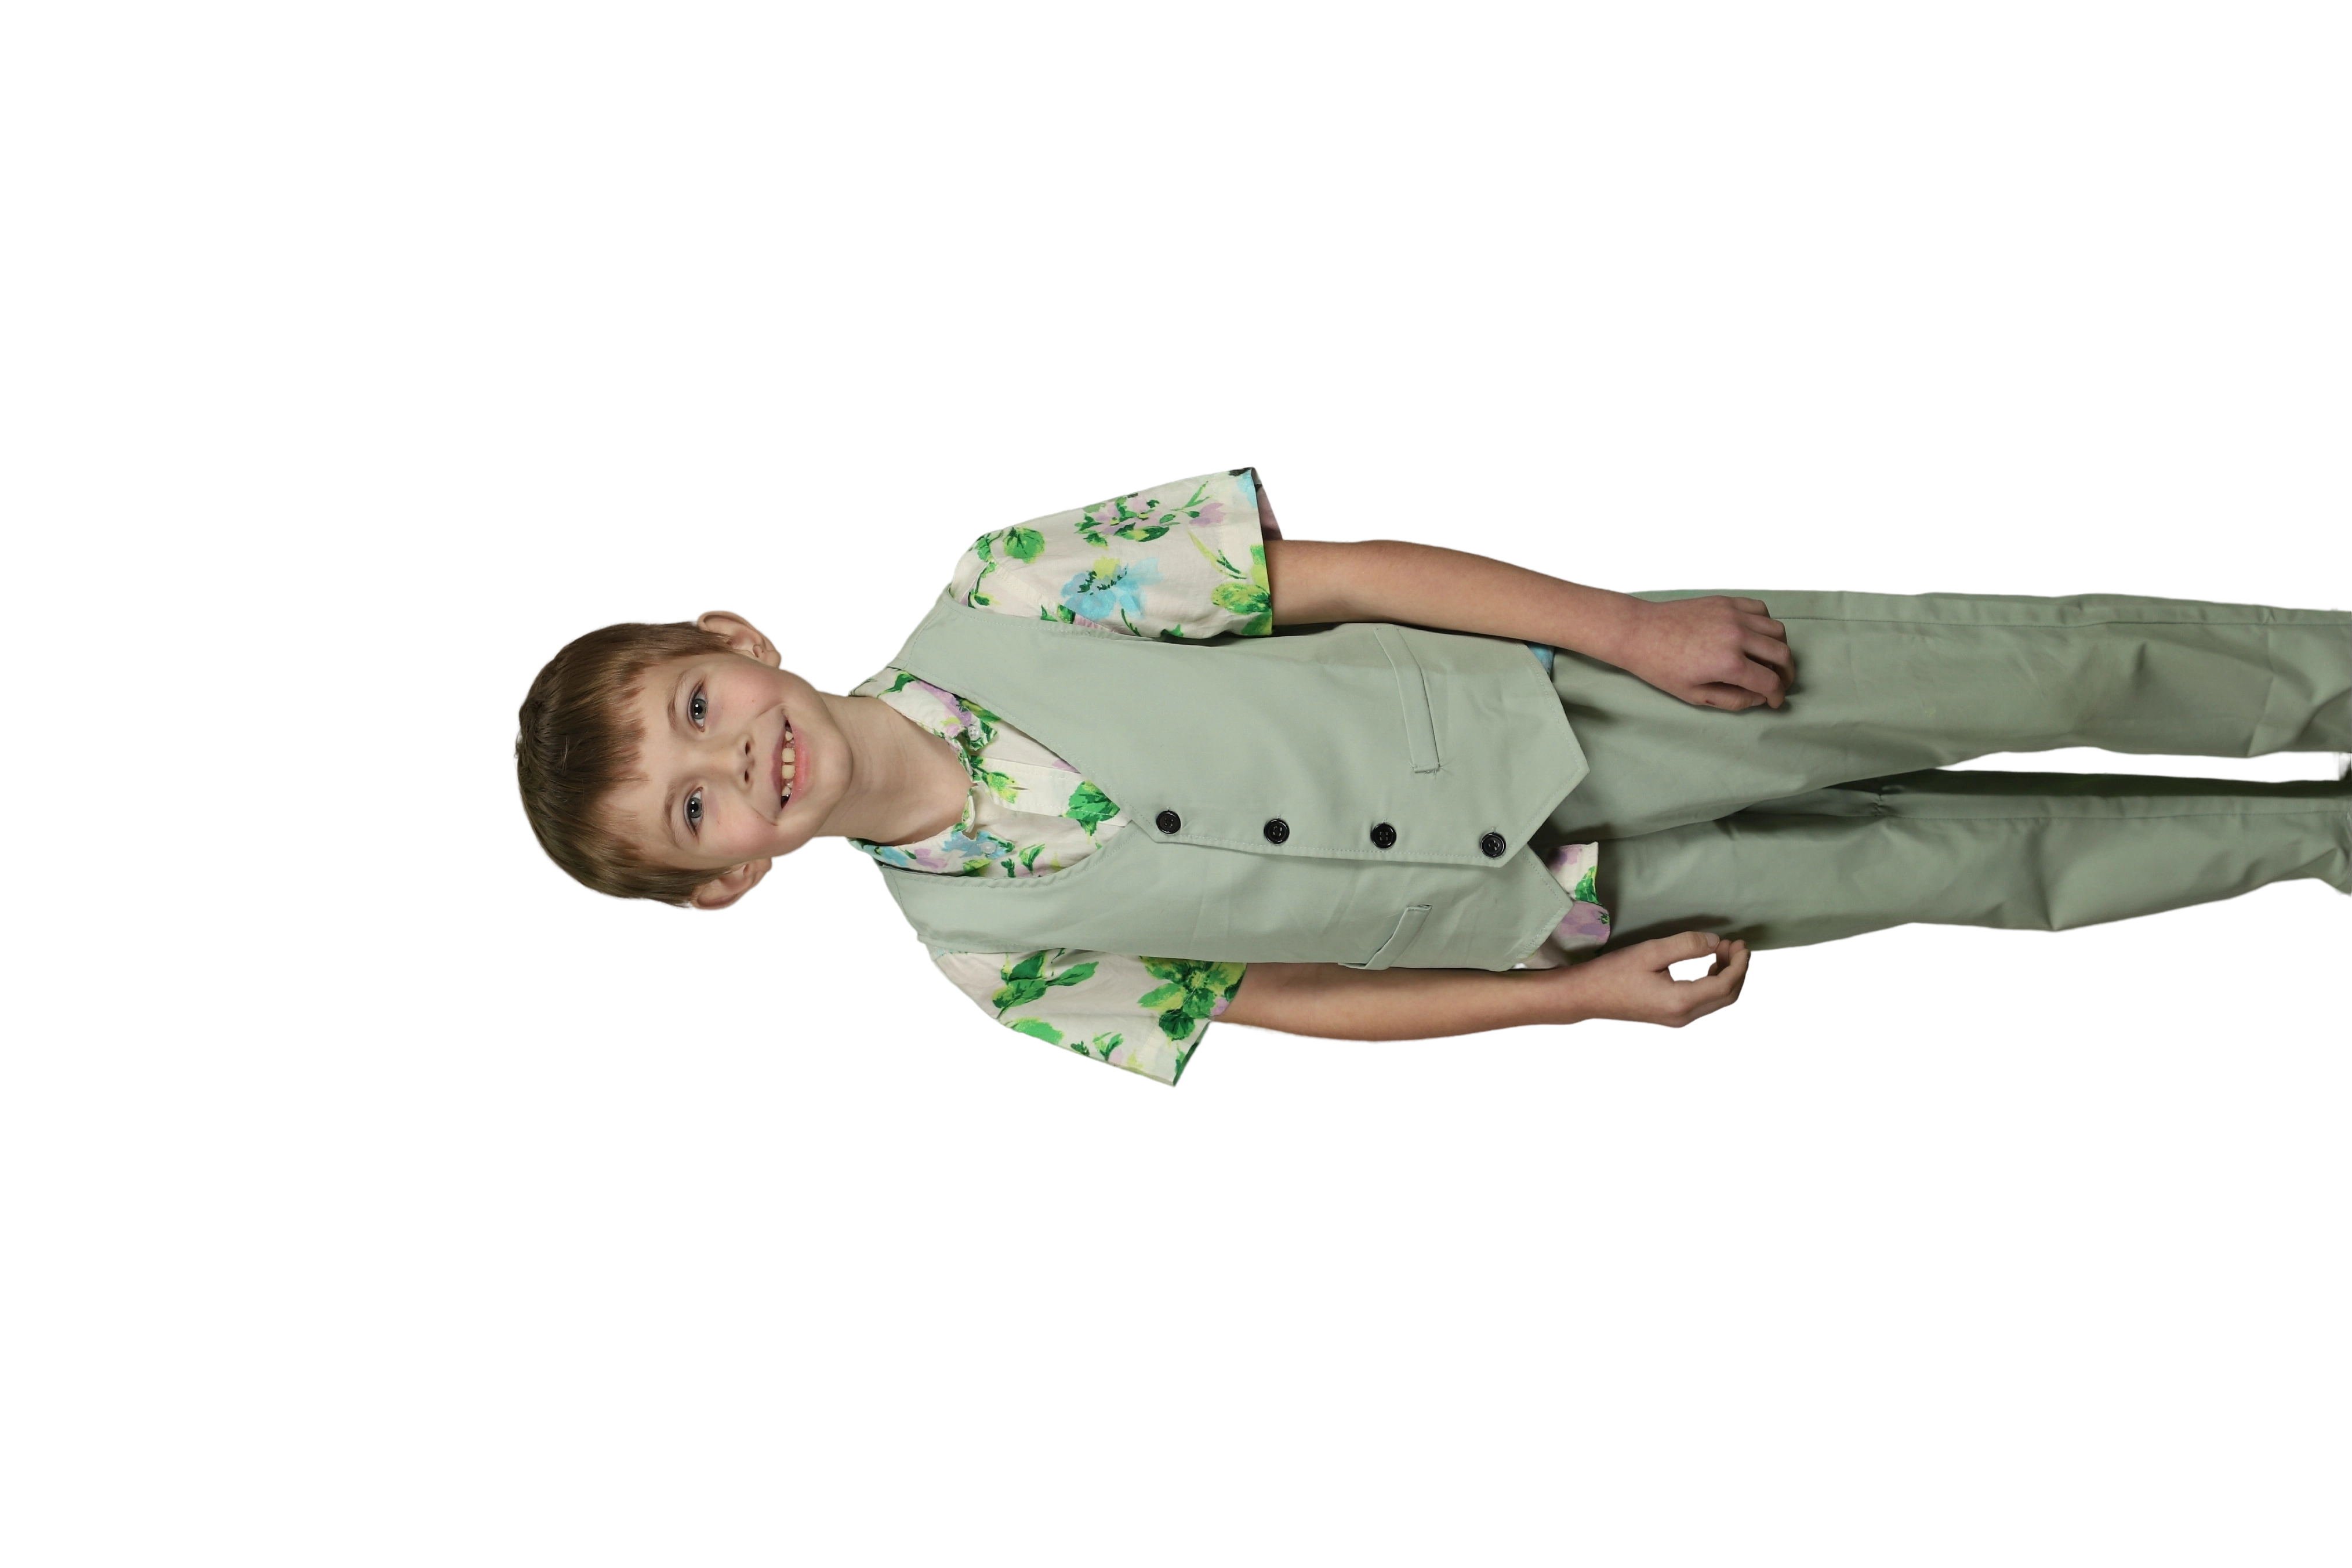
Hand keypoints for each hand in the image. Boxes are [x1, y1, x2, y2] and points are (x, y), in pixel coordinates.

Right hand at [1568, 931, 1751, 1029]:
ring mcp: (1677, 1020)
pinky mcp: (1671, 1017)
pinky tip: (1707, 966)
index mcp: (1681, 1001)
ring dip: (1725, 977)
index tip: (1739, 943)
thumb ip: (1686, 945)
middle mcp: (1684, 1017)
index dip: (1738, 963)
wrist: (1586, 997)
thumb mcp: (1650, 952)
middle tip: (1731, 944)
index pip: (1725, 984)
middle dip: (1735, 969)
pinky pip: (1703, 1003)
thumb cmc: (1614, 973)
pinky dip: (1712, 984)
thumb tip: (1715, 942)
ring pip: (1717, 1001)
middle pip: (1727, 996)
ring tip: (1721, 951)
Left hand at [1613, 596, 1792, 710]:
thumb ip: (1732, 700)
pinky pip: (1760, 609)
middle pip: (1782, 654)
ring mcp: (1733, 615)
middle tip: (1780, 683)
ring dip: (1779, 648)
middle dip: (1787, 674)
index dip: (1777, 696)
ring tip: (1770, 660)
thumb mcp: (1694, 695)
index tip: (1775, 701)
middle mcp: (1737, 635)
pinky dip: (1765, 624)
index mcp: (1728, 663)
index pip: (1770, 682)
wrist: (1639, 632)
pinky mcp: (1726, 601)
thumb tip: (1759, 698)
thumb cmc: (1662, 668)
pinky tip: (1756, 636)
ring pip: (1777, 630)